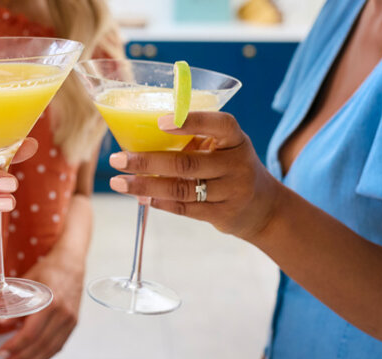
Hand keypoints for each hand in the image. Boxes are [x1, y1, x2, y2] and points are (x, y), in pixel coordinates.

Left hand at [0, 255, 83, 358]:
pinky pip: (60, 344)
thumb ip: (14, 304)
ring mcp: (71, 320)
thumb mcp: (28, 282)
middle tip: (7, 358)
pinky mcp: (73, 323)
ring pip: (52, 348)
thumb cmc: (50, 269)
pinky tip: (35, 355)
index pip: (31, 333)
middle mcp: (63, 314)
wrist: (72, 262)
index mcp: (51, 302)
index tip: (3, 350)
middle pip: (41, 344)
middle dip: (22, 355)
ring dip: (34, 358)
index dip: (16, 345)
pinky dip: (46, 353)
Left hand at [108, 112, 284, 238]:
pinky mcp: (223, 215)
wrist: (264, 208)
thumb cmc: (230, 168)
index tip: (160, 121)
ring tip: (119, 182)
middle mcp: (237, 164)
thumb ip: (193, 141)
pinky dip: (159, 202)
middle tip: (117, 158)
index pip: (220, 124)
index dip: (192, 121)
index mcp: (236, 140)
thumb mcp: (223, 148)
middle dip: (147, 161)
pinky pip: (185, 209)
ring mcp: (232, 192)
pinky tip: (141, 197)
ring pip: (182, 189)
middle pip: (187, 163)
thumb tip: (138, 138)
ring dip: (145, 185)